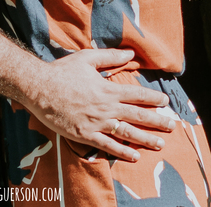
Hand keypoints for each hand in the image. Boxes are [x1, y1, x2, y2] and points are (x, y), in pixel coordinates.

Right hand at [18, 49, 174, 161]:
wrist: (39, 88)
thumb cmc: (62, 71)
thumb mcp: (87, 58)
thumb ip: (110, 57)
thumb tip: (130, 54)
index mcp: (107, 89)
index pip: (136, 95)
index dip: (153, 99)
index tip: (166, 103)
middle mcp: (106, 107)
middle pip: (137, 115)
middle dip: (156, 121)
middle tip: (171, 126)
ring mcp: (96, 123)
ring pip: (127, 133)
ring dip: (145, 139)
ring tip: (160, 144)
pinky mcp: (85, 135)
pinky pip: (107, 145)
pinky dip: (122, 152)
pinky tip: (135, 156)